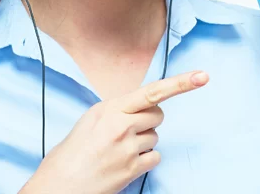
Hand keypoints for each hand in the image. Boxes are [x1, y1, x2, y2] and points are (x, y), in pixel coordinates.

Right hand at [19, 70, 209, 193]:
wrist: (58, 186)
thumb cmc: (70, 154)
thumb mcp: (90, 121)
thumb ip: (116, 110)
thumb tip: (138, 108)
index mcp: (109, 108)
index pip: (152, 91)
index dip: (180, 83)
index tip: (202, 76)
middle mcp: (121, 124)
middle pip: (159, 115)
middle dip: (148, 121)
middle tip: (128, 131)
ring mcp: (128, 148)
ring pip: (156, 136)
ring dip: (143, 142)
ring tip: (119, 150)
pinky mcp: (132, 169)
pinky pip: (154, 157)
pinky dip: (144, 160)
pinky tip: (125, 163)